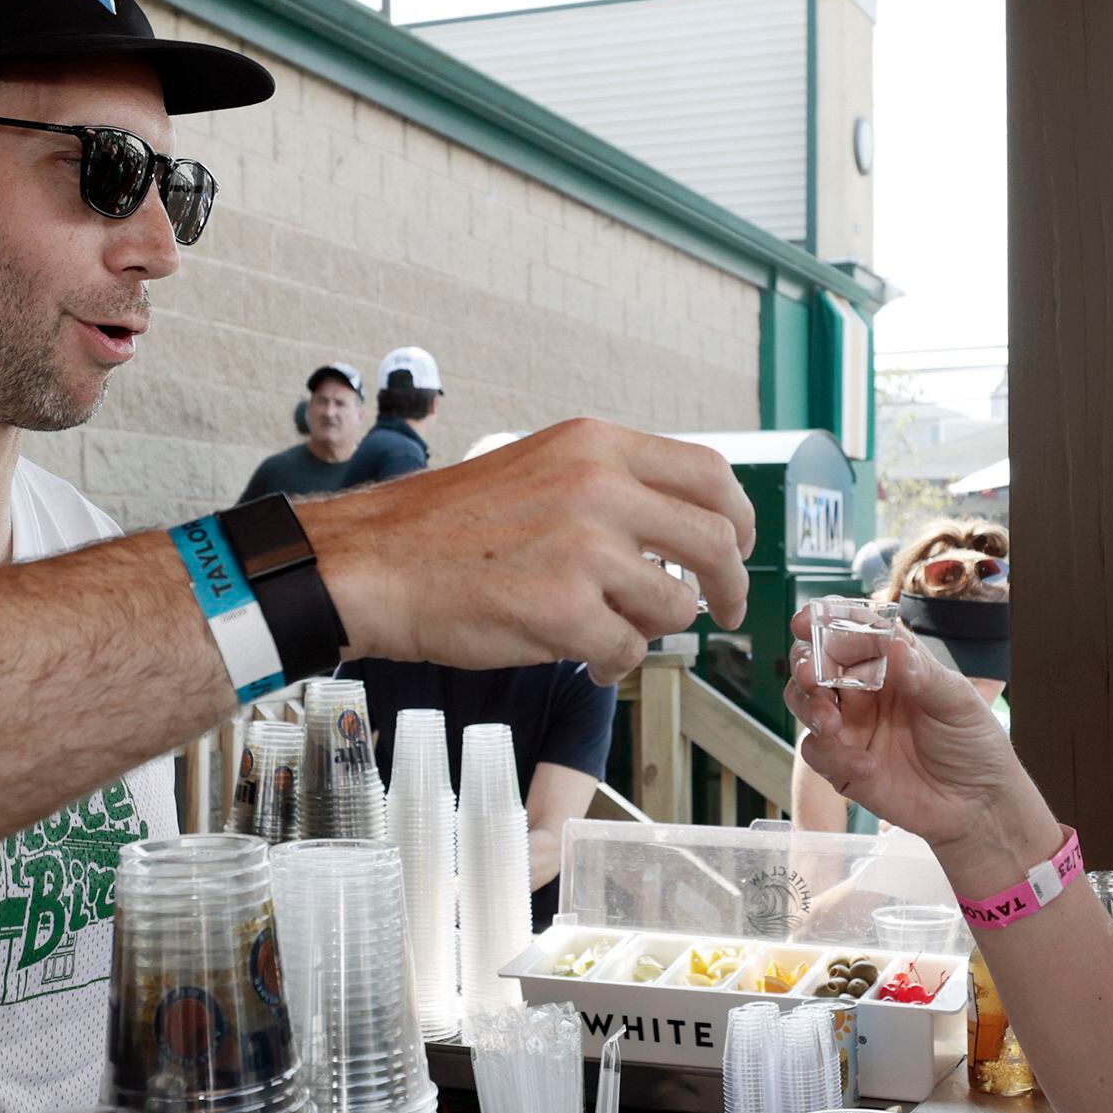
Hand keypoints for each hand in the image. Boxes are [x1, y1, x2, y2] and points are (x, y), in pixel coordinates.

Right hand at [305, 419, 755, 683]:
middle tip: (725, 610)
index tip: (736, 547)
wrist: (374, 564)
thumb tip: (684, 529)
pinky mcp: (564, 613)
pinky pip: (628, 652)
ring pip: (675, 608)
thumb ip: (610, 486)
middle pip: (715, 542)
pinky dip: (614, 666)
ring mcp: (584, 552)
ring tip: (614, 634)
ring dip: (653, 631)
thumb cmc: (448, 527)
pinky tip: (586, 661)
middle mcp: (598, 489)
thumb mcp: (540, 469)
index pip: (709, 474)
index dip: (738, 517)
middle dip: (731, 587)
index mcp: (595, 446)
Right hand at [784, 611, 1035, 871]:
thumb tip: (893, 644)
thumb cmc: (972, 743)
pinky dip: (833, 756)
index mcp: (889, 664)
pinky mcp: (842, 765)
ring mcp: (850, 726)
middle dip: (806, 663)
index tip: (806, 620)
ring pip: (804, 702)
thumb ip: (923, 674)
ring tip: (831, 722)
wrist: (977, 804)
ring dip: (808, 706)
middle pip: (815, 662)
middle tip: (813, 675)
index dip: (824, 621)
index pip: (851, 631)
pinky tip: (867, 766)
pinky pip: (817, 752)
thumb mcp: (957, 702)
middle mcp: (863, 690)